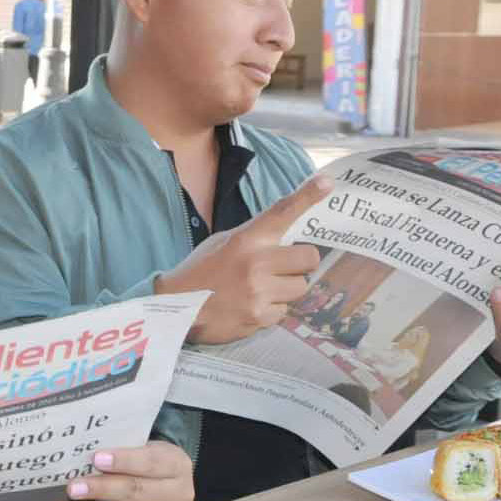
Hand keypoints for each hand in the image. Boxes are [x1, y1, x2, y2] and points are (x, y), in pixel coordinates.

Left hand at [53, 442, 193, 500]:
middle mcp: (180, 495)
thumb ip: (123, 452)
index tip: (95, 458)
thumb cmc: (150, 465)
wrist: (174, 491)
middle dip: (100, 490)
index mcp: (177, 465)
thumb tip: (81, 459)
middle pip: (135, 492)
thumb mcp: (146, 449)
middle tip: (71, 488)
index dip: (122, 460)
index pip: (149, 462)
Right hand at [155, 177, 331, 344]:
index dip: (307, 195)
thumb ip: (254, 239)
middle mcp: (256, 263)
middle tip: (284, 267)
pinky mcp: (259, 316)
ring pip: (299, 287)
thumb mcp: (222, 243)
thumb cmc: (200, 272)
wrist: (174, 308)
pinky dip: (271, 310)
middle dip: (301, 264)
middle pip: (309, 258)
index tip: (326, 183)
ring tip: (260, 290)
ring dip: (285, 289)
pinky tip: (249, 307)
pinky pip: (283, 311)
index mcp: (246, 239)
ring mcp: (259, 291)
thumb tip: (286, 238)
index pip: (282, 212)